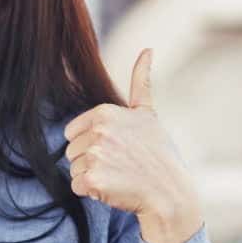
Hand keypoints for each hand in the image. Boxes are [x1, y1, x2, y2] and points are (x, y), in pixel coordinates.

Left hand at [62, 49, 202, 242]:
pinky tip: (115, 189)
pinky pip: (77, 186)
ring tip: (119, 177)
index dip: (92, 143)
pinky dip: (92, 192)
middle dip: (91, 160)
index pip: (73, 131)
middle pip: (72, 151)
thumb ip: (141, 83)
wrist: (169, 192)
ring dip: (92, 176)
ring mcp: (96, 156)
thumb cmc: (158, 155)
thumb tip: (147, 49)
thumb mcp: (148, 115)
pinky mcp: (93, 180)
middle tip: (120, 165)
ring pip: (74, 169)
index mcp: (106, 113)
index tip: (116, 149)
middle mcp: (99, 132)